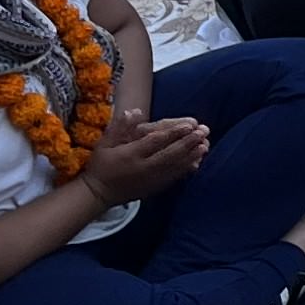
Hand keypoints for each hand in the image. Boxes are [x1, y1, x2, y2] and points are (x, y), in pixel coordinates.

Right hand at [83, 117, 210, 203]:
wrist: (99, 194)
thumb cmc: (101, 165)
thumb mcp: (104, 143)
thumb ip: (119, 127)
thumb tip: (135, 111)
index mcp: (130, 154)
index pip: (155, 142)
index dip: (173, 133)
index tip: (189, 125)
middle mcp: (143, 168)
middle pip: (169, 154)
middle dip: (188, 143)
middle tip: (203, 132)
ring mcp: (150, 180)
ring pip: (174, 167)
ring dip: (191, 156)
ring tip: (205, 145)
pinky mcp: (154, 187)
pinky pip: (173, 178)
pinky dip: (186, 169)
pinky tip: (197, 162)